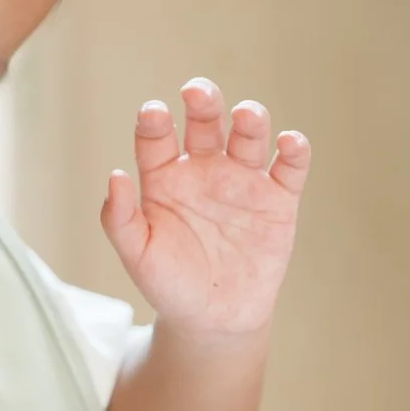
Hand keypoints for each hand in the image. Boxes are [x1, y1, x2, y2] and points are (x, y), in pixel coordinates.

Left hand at [102, 78, 309, 336]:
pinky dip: (294, 151)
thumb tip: (115, 176)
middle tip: (196, 91)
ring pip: (249, 136)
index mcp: (164, 177)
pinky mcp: (278, 199)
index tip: (153, 113)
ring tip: (245, 116)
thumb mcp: (138, 257)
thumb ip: (120, 219)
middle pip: (205, 122)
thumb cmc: (169, 283)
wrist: (213, 319)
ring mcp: (243, 180)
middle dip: (203, 102)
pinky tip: (289, 144)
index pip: (157, 138)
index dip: (154, 122)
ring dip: (250, 119)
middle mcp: (204, 169)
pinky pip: (289, 168)